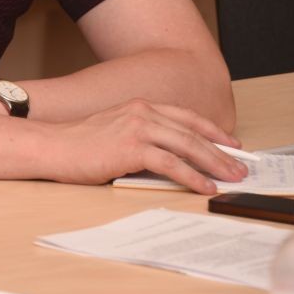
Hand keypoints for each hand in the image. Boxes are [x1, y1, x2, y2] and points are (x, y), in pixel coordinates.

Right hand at [47, 99, 248, 193]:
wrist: (52, 147)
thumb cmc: (78, 144)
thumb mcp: (115, 130)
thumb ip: (141, 135)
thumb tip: (171, 156)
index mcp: (139, 106)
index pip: (186, 117)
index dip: (213, 130)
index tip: (233, 144)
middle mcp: (142, 112)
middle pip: (192, 132)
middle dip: (222, 151)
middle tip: (241, 167)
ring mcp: (137, 128)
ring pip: (187, 145)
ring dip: (214, 164)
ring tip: (231, 178)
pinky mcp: (131, 148)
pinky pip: (171, 163)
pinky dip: (192, 176)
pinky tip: (205, 186)